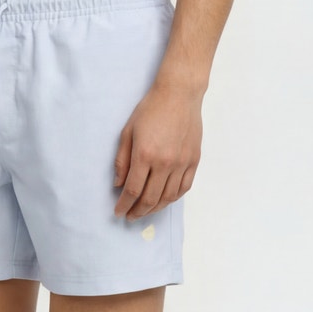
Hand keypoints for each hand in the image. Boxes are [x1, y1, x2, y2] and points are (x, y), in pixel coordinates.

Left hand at [113, 80, 201, 219]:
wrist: (179, 95)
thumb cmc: (150, 110)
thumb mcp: (127, 132)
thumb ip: (121, 160)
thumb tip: (118, 184)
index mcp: (145, 155)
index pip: (132, 190)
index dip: (124, 205)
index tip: (118, 211)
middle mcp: (164, 163)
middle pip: (150, 198)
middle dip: (138, 212)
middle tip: (130, 216)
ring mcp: (182, 163)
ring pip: (168, 197)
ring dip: (155, 208)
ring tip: (145, 211)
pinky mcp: (194, 160)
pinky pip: (184, 187)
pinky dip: (173, 198)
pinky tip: (164, 200)